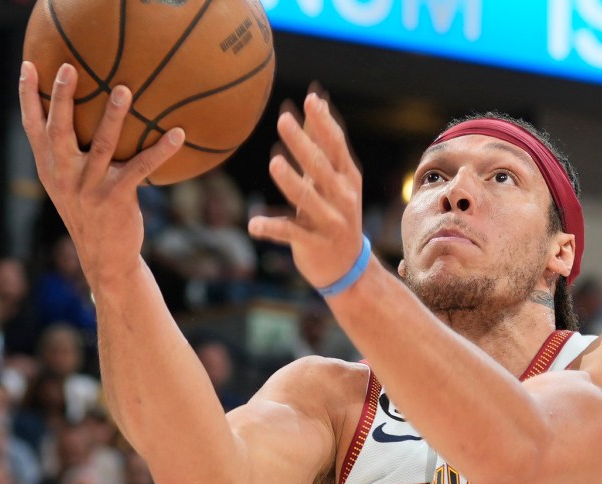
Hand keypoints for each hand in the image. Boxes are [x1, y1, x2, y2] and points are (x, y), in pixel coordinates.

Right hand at [16, 61, 185, 283]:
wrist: (104, 258)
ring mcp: (89, 188)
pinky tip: (177, 134)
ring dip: (113, 116)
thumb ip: (65, 154)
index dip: (28, 96)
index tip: (27, 64)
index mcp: (50, 168)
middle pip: (59, 131)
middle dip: (61, 98)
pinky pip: (141, 168)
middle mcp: (65, 176)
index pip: (32, 127)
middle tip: (68, 68)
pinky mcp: (116, 198)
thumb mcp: (67, 185)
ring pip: (102, 146)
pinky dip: (160, 150)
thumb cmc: (89, 213)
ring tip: (123, 90)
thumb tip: (74, 114)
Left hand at [248, 91, 368, 289]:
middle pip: (320, 167)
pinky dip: (271, 228)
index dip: (324, 123)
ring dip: (291, 181)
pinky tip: (253, 224)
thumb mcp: (335, 180)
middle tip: (283, 119)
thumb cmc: (335, 213)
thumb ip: (324, 144)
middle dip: (302, 143)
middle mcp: (342, 198)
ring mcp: (330, 222)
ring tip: (275, 163)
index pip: (337, 146)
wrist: (348, 266)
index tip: (310, 99)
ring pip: (307, 199)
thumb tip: (316, 100)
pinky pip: (290, 234)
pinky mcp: (314, 244)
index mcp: (347, 178)